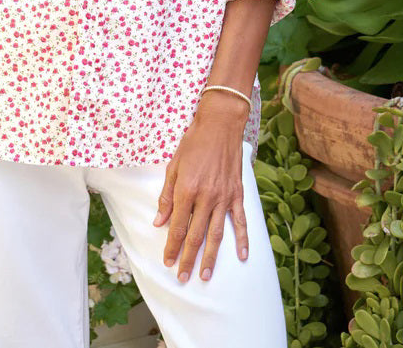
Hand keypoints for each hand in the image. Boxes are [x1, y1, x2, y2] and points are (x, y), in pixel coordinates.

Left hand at [153, 91, 249, 281]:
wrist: (220, 124)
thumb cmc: (193, 142)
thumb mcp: (173, 166)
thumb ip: (167, 197)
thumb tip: (159, 222)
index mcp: (187, 190)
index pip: (178, 227)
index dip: (172, 247)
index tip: (168, 261)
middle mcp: (206, 197)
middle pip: (196, 235)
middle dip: (188, 259)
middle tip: (183, 277)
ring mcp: (224, 197)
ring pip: (216, 234)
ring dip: (210, 257)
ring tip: (205, 275)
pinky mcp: (237, 194)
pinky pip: (240, 221)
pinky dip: (242, 240)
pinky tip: (241, 256)